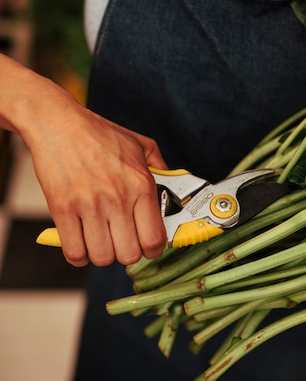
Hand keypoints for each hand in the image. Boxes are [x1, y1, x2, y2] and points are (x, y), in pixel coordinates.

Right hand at [5, 63, 167, 266]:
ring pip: (102, 257)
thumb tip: (173, 188)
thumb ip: (160, 167)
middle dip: (127, 254)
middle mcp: (118, 198)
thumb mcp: (140, 144)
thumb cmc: (98, 134)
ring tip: (99, 241)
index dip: (153, 250)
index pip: (154, 239)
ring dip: (102, 254)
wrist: (57, 123)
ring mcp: (89, 205)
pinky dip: (78, 255)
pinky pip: (74, 252)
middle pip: (129, 255)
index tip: (147, 247)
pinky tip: (80, 243)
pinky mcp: (62, 210)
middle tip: (121, 242)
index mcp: (141, 185)